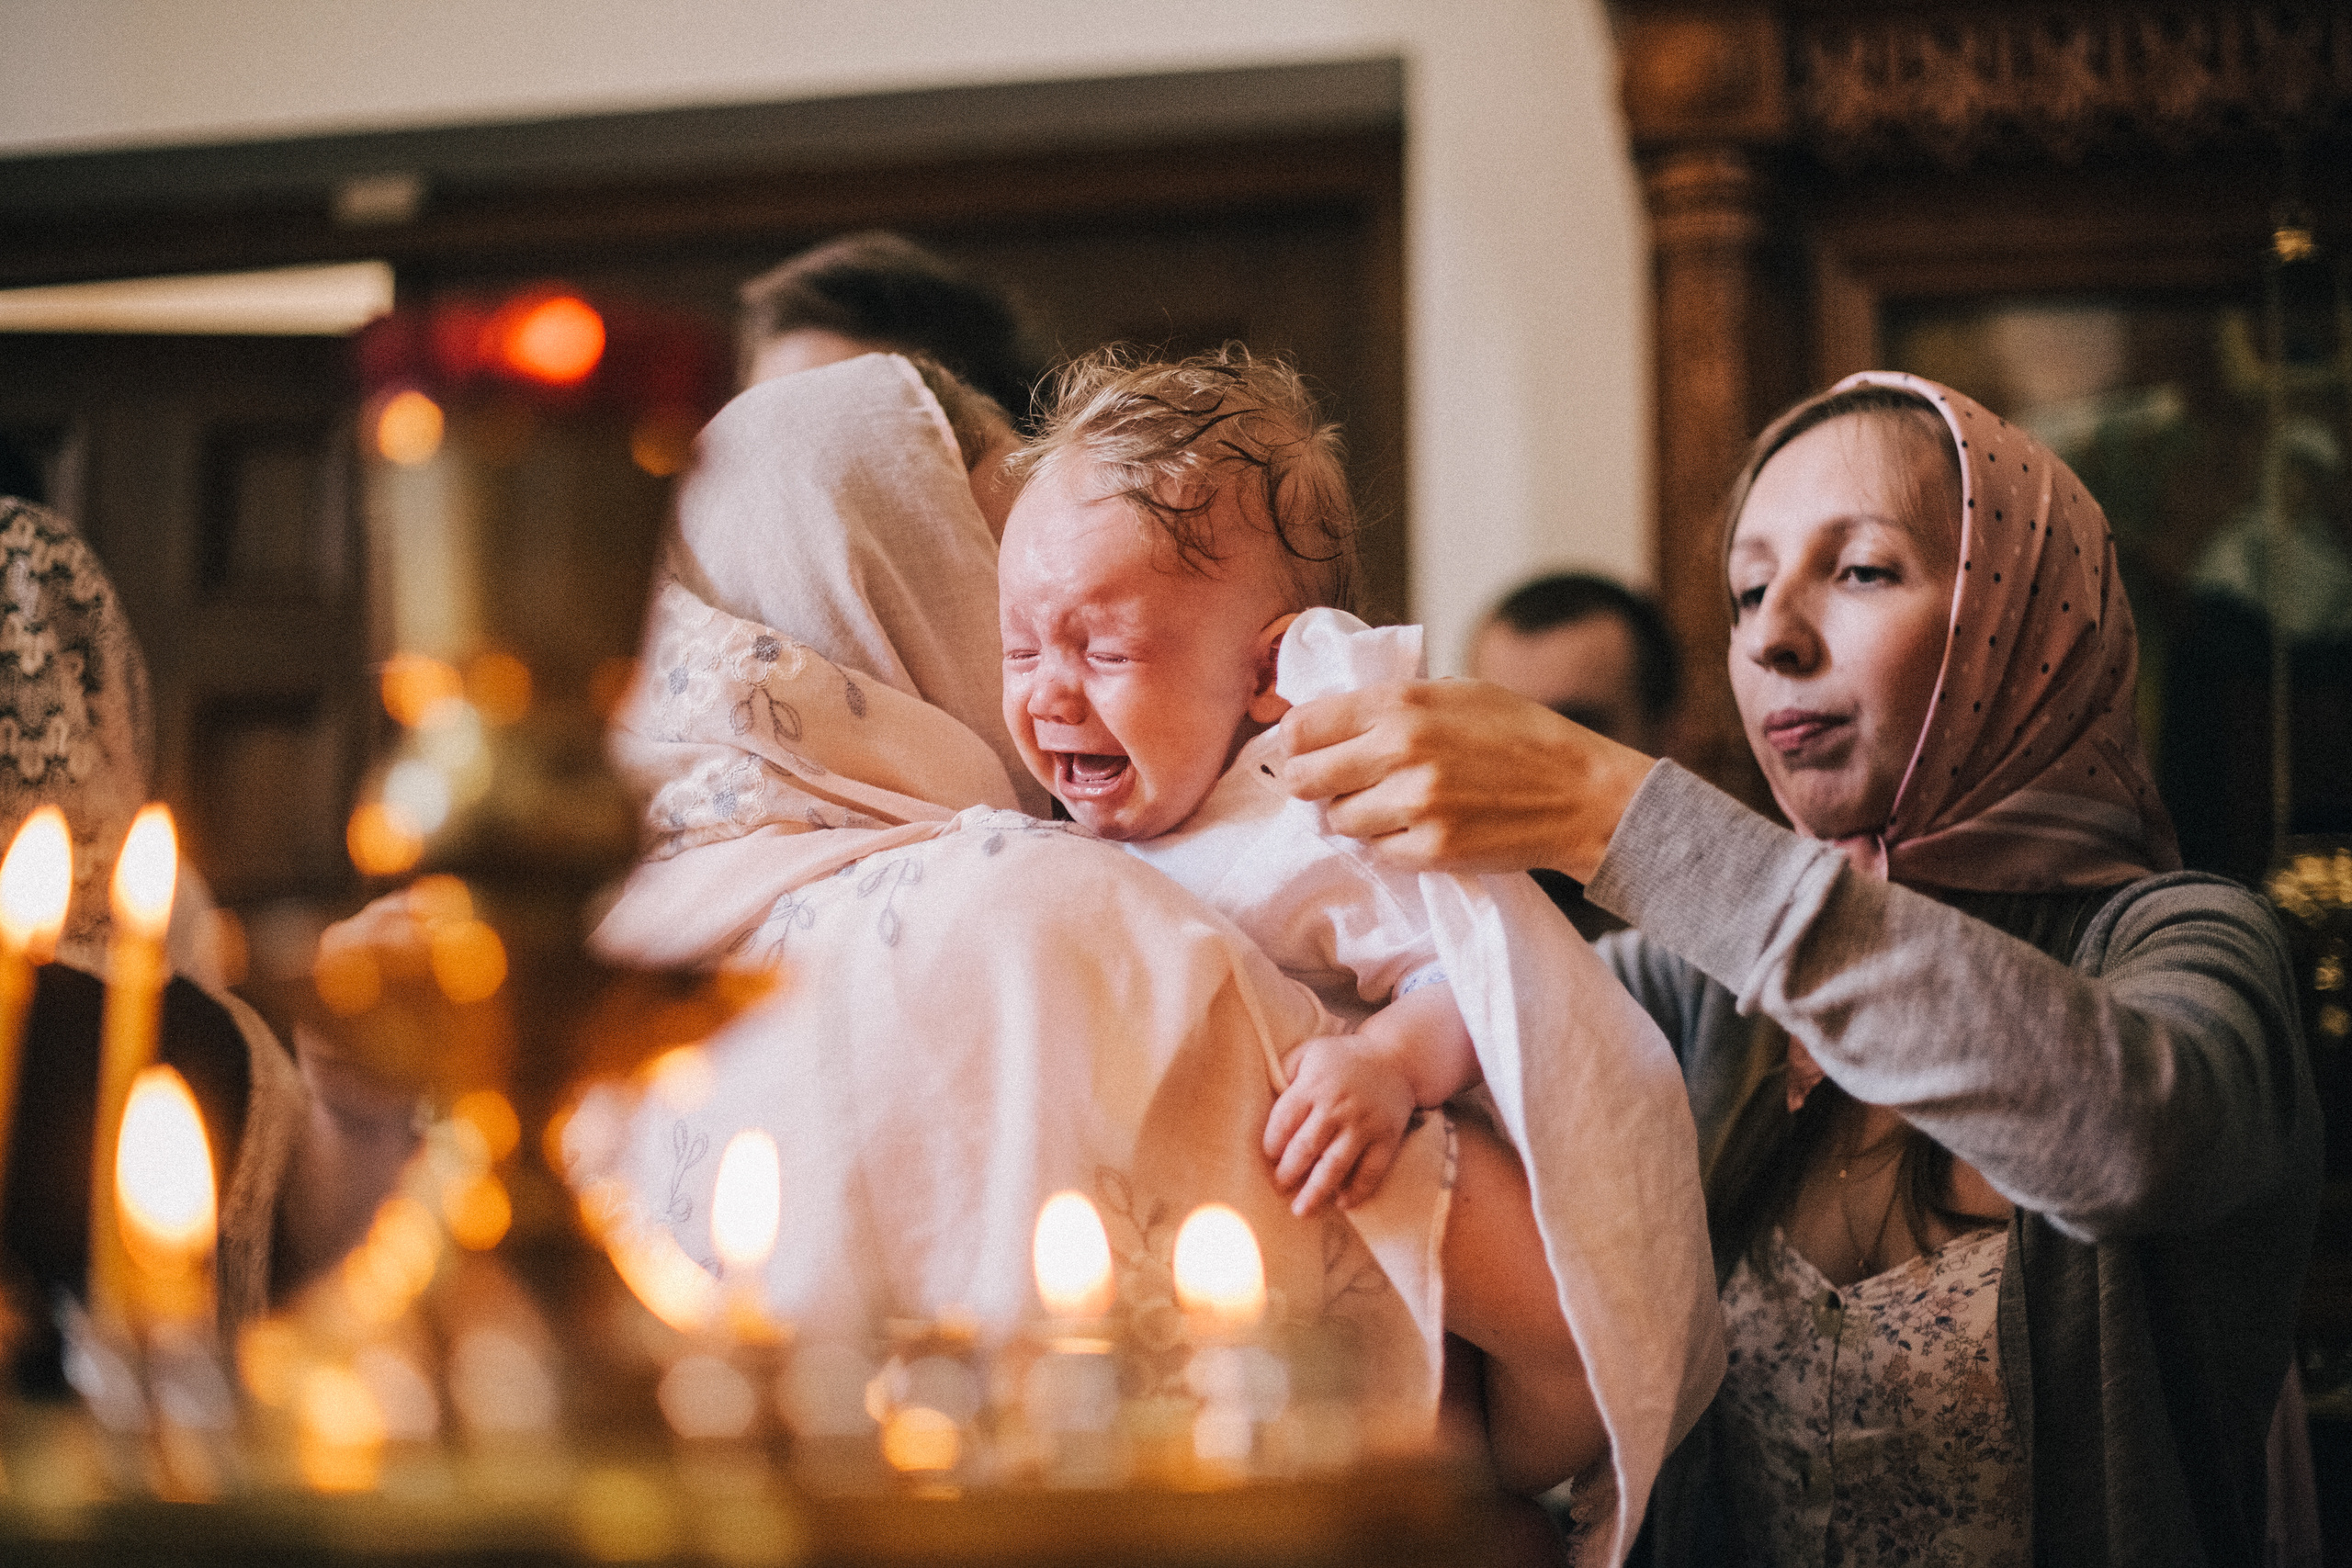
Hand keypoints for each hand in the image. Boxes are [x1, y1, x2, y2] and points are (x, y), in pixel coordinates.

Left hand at [1264, 1035, 1417, 1214]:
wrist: (1396, 1059)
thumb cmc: (1343, 1059)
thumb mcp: (1309, 1053)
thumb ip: (1285, 1074)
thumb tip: (1263, 1103)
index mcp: (1313, 1086)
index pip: (1284, 1120)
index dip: (1272, 1144)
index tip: (1268, 1157)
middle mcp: (1337, 1107)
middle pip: (1306, 1147)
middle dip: (1288, 1172)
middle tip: (1279, 1187)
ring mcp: (1364, 1125)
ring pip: (1335, 1164)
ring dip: (1316, 1191)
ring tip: (1301, 1210)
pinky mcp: (1386, 1138)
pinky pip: (1371, 1170)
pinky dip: (1358, 1190)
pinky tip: (1343, 1203)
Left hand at [1275, 679, 1653, 881]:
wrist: (1582, 794)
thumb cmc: (1524, 736)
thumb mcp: (1458, 692)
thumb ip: (1394, 701)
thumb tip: (1330, 714)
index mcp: (1402, 704)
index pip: (1304, 726)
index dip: (1298, 739)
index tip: (1306, 747)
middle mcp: (1400, 751)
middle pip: (1303, 779)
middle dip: (1310, 783)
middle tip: (1330, 784)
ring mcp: (1414, 805)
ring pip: (1337, 820)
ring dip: (1353, 815)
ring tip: (1388, 803)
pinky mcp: (1430, 850)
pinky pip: (1377, 851)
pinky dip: (1388, 843)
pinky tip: (1419, 826)